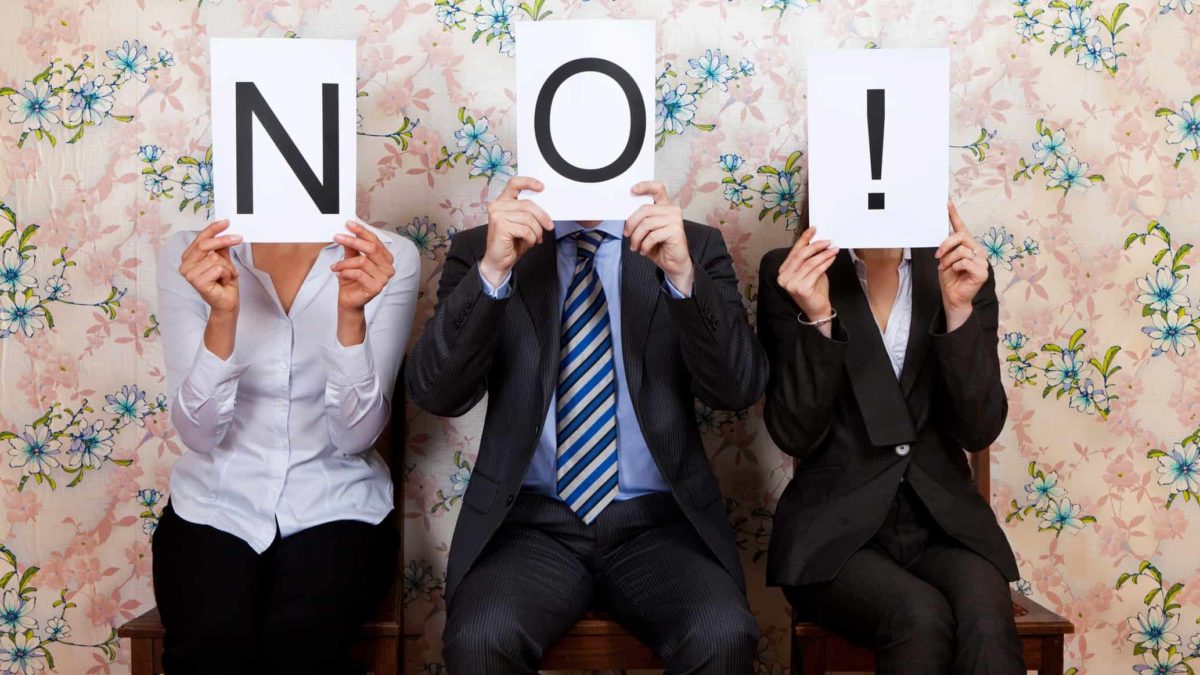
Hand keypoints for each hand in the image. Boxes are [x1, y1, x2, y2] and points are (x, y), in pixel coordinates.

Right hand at [179, 220, 240, 316]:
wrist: (227, 302)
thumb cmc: (224, 282)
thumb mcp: (224, 260)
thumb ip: (221, 247)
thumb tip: (225, 231)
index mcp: (189, 257)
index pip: (200, 238)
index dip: (213, 229)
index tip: (226, 222)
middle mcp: (185, 265)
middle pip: (204, 245)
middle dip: (223, 240)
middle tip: (239, 238)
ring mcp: (189, 274)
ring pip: (214, 258)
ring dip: (227, 266)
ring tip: (227, 275)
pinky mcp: (197, 282)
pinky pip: (218, 268)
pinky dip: (226, 273)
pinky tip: (224, 281)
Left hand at [332, 221, 395, 310]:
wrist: (350, 300)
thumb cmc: (352, 280)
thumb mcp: (350, 259)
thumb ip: (351, 247)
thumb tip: (347, 231)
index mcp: (385, 258)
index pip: (375, 240)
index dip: (362, 231)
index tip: (348, 224)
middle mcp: (388, 267)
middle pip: (371, 249)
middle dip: (353, 241)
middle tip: (337, 237)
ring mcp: (384, 278)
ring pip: (362, 261)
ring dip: (344, 262)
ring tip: (335, 266)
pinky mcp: (376, 288)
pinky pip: (359, 274)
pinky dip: (346, 272)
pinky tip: (338, 274)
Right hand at [480, 176, 553, 286]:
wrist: (499, 261)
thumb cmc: (512, 242)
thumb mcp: (523, 224)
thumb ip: (529, 213)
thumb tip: (546, 208)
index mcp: (502, 201)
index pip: (514, 183)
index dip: (529, 182)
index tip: (542, 188)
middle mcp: (497, 205)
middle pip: (527, 204)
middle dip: (542, 216)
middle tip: (549, 226)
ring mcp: (497, 215)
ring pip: (528, 218)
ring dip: (537, 230)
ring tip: (536, 238)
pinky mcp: (500, 226)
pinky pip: (525, 229)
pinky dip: (531, 238)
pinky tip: (529, 242)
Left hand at [625, 181, 692, 293]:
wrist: (673, 263)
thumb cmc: (659, 246)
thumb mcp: (646, 230)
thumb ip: (641, 219)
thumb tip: (626, 215)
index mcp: (665, 206)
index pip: (657, 188)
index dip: (645, 186)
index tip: (632, 191)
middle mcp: (672, 210)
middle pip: (645, 209)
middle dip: (631, 223)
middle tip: (627, 235)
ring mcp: (675, 219)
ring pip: (646, 224)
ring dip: (636, 238)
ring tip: (635, 246)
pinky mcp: (676, 231)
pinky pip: (652, 236)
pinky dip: (644, 245)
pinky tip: (644, 251)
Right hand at [777, 228, 837, 330]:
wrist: (817, 310)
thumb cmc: (814, 290)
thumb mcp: (811, 271)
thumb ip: (810, 259)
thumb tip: (819, 241)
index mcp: (783, 271)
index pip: (794, 251)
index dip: (804, 239)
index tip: (814, 230)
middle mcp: (784, 277)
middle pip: (800, 255)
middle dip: (815, 246)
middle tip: (827, 241)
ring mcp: (791, 284)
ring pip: (809, 263)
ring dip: (823, 254)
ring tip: (833, 249)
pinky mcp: (801, 289)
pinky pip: (815, 271)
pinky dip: (825, 263)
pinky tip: (832, 258)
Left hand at [935, 202, 987, 330]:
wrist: (953, 296)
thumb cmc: (950, 278)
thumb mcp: (945, 259)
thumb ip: (947, 247)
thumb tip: (943, 236)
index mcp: (968, 245)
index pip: (962, 228)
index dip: (954, 215)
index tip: (947, 203)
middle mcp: (978, 250)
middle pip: (962, 236)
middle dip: (946, 244)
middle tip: (938, 255)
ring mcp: (983, 261)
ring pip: (962, 250)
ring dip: (948, 259)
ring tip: (945, 267)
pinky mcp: (983, 271)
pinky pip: (965, 262)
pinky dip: (956, 267)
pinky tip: (955, 272)